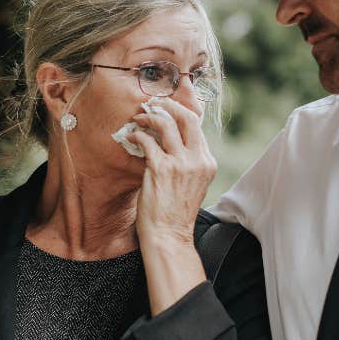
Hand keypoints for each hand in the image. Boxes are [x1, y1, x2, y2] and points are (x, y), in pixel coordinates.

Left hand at [129, 98, 216, 246]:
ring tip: (138, 118)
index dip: (180, 114)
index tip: (166, 110)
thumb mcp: (192, 184)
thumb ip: (187, 162)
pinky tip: (131, 137)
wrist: (170, 235)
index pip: (197, 128)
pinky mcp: (161, 168)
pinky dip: (137, 135)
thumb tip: (171, 141)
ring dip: (150, 116)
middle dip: (169, 105)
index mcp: (207, 163)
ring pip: (167, 123)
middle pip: (188, 118)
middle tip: (154, 104)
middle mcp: (198, 160)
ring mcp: (181, 164)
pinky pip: (147, 140)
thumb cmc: (175, 212)